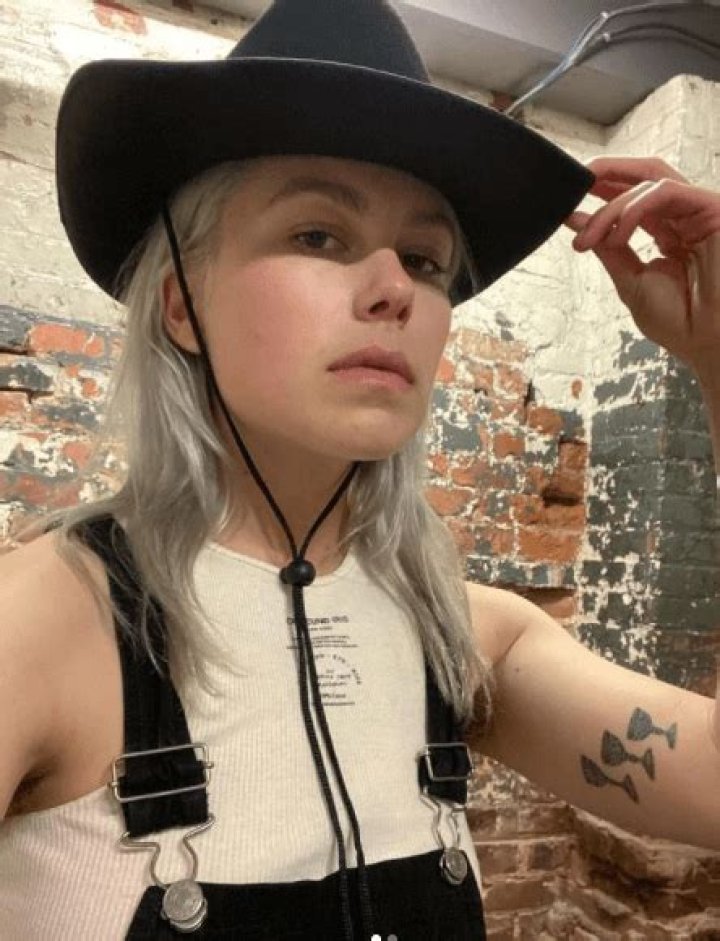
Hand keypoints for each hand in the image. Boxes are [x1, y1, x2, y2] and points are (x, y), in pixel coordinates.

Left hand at [564, 156, 719, 379]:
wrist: (708, 343)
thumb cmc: (680, 323)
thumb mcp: (630, 280)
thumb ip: (607, 248)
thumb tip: (577, 221)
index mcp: (670, 233)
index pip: (634, 198)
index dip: (604, 190)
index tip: (569, 202)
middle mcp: (685, 218)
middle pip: (645, 177)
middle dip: (607, 174)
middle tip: (577, 183)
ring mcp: (699, 212)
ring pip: (650, 183)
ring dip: (612, 206)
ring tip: (589, 236)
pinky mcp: (713, 209)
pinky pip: (667, 191)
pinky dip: (635, 208)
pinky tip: (617, 234)